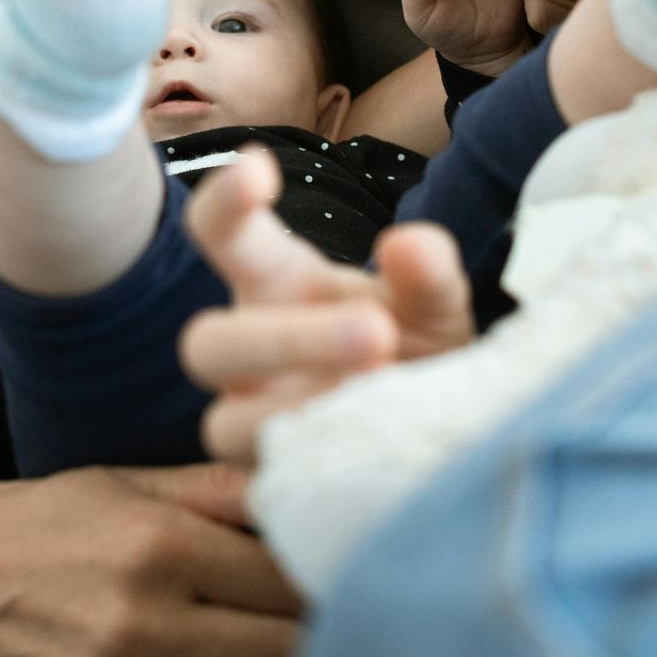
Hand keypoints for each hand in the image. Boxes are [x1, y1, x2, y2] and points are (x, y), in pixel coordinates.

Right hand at [0, 464, 301, 656]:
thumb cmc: (36, 526)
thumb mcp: (124, 485)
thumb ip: (218, 491)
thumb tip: (304, 485)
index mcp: (156, 547)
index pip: (287, 582)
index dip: (324, 579)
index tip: (337, 573)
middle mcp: (140, 624)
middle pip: (281, 653)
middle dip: (310, 637)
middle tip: (324, 621)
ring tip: (265, 652)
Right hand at [177, 151, 473, 462]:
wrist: (450, 435)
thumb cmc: (422, 350)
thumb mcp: (437, 304)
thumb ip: (429, 272)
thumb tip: (408, 245)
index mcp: (273, 284)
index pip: (219, 232)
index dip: (224, 202)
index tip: (260, 169)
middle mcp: (247, 354)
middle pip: (207, 343)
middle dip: (283, 338)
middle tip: (376, 331)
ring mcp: (252, 424)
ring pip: (225, 424)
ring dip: (299, 409)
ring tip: (381, 397)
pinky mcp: (274, 487)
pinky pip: (269, 485)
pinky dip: (322, 466)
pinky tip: (378, 451)